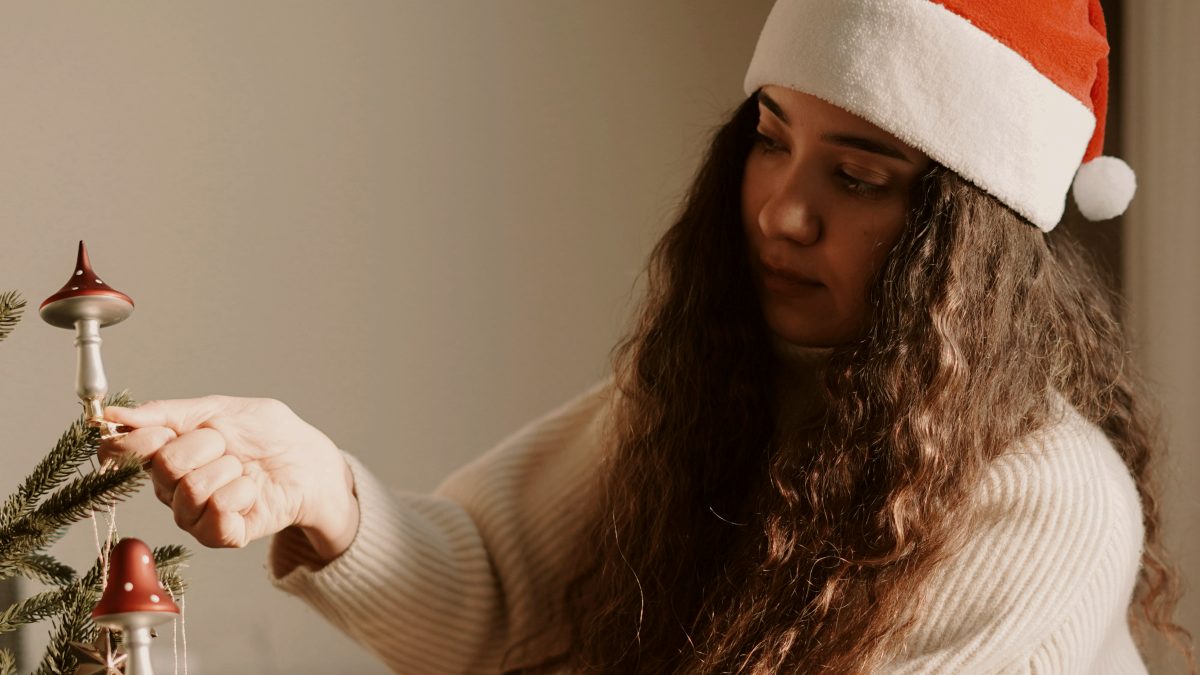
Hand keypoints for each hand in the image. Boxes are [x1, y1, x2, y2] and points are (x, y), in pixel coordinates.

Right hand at [98, 396, 358, 560]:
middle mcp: (171, 488)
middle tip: (228, 445)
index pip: (119, 453)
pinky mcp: (220, 535)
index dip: (138, 441)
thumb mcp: (218, 409)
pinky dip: (241, 494)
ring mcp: (193, 514)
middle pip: (164, 467)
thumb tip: (113, 415)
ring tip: (243, 469)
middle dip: (207, 446)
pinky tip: (251, 491)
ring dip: (228, 470)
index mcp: (164, 453)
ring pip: (192, 490)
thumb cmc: (265, 434)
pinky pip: (216, 515)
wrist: (308, 458)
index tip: (168, 430)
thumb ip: (166, 412)